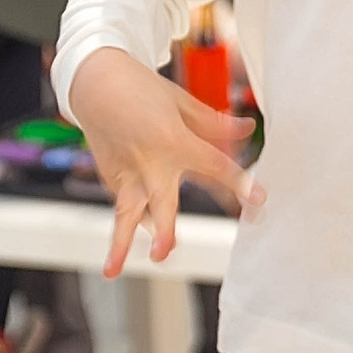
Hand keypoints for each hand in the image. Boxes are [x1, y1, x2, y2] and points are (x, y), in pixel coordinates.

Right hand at [68, 45, 261, 276]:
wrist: (94, 82)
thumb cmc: (141, 88)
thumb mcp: (182, 101)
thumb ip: (214, 124)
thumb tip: (247, 131)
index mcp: (173, 140)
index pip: (213, 167)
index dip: (239, 184)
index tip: (257, 202)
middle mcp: (149, 162)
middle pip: (160, 202)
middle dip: (163, 229)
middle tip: (165, 252)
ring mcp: (126, 173)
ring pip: (124, 214)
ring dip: (120, 243)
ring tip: (112, 271)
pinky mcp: (109, 177)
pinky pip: (125, 202)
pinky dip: (134, 216)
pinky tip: (141, 231)